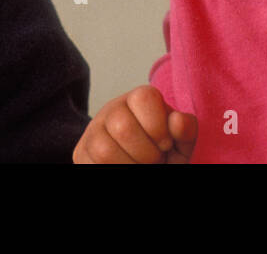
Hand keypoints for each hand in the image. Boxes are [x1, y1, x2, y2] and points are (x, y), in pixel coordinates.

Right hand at [72, 85, 196, 163]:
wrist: (143, 167)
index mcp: (137, 100)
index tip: (166, 143)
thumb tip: (177, 120)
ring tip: (139, 165)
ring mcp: (93, 131)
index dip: (158, 125)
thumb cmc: (163, 155)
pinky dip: (115, 169)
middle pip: (123, 126)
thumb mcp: (180, 144)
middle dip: (146, 151)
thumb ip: (186, 131)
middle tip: (153, 159)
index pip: (144, 97)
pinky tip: (124, 167)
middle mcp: (112, 110)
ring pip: (104, 149)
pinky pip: (94, 164)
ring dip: (130, 164)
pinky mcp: (81, 153)